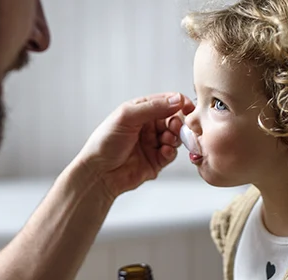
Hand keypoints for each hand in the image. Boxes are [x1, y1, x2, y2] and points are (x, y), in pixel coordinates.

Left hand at [75, 92, 193, 198]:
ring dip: (175, 137)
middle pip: (174, 120)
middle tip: (175, 126)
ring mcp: (152, 144)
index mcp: (140, 111)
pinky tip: (164, 151)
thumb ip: (153, 107)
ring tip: (167, 140)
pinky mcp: (156, 161)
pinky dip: (171, 151)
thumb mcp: (126, 117)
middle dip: (178, 122)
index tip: (188, 107)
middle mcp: (148, 126)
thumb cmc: (105, 142)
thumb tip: (177, 99)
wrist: (99, 173)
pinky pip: (171, 154)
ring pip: (175, 137)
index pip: (166, 102)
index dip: (178, 103)